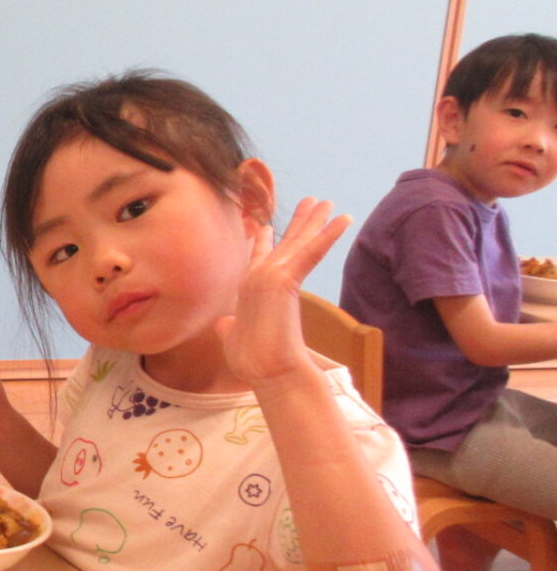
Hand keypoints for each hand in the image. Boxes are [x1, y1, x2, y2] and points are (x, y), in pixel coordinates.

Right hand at [215, 197, 351, 390]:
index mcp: (248, 289)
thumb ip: (230, 327)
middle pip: (283, 243)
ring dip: (313, 220)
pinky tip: (344, 219)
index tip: (266, 227)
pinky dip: (328, 235)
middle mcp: (257, 276)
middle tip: (311, 201)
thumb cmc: (254, 360)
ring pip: (297, 242)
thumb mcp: (236, 338)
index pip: (258, 257)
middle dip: (298, 222)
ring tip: (325, 202)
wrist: (267, 369)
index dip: (262, 241)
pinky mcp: (283, 279)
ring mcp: (268, 275)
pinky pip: (311, 252)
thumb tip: (225, 324)